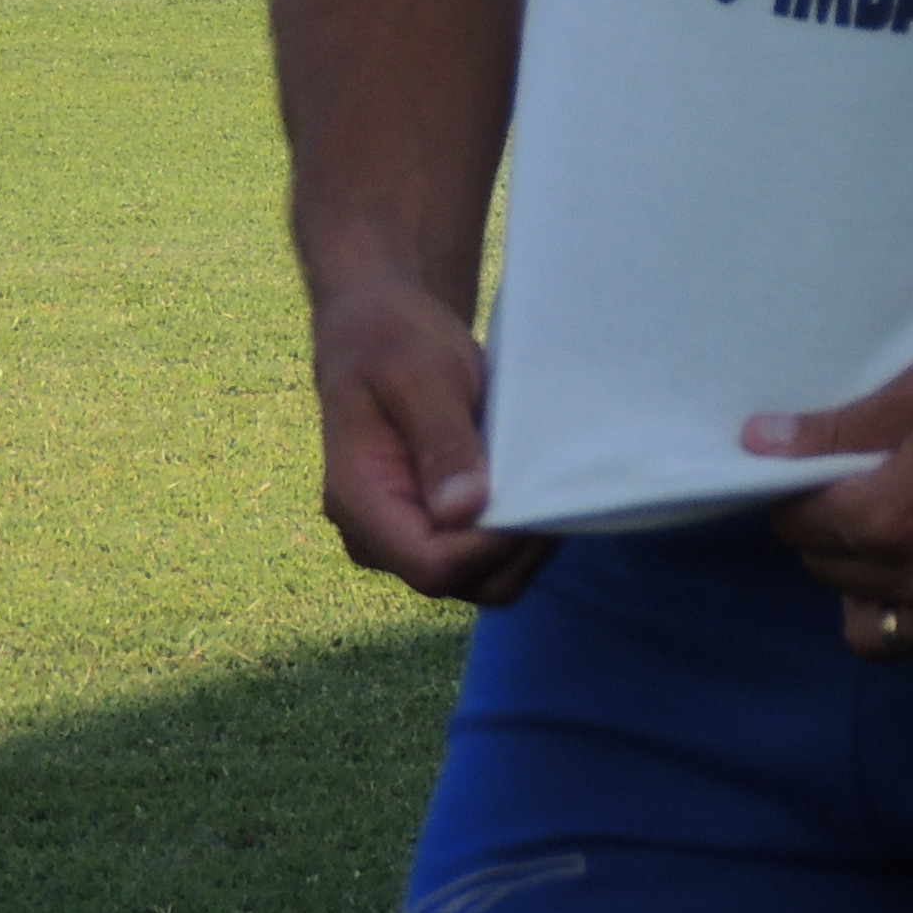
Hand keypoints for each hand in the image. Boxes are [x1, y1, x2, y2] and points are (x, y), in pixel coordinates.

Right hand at [309, 268, 548, 608]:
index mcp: (358, 499)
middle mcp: (374, 535)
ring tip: (545, 487)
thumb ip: (441, 440)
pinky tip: (532, 490)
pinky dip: (514, 536)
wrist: (381, 329)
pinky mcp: (431, 529)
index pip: (431, 565)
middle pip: (458, 583)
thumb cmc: (395, 341)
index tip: (532, 497)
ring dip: (520, 546)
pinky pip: (481, 559)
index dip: (490, 546)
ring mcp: (402, 538)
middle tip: (554, 491)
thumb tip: (463, 511)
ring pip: (477, 580)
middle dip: (514, 548)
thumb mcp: (422, 373)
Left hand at [751, 335, 912, 669]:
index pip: (799, 527)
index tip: (824, 471)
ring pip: (877, 635)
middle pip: (830, 576)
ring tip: (898, 545)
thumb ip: (840, 428)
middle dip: (832, 536)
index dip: (801, 494)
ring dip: (868, 593)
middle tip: (865, 493)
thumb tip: (759, 442)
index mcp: (893, 520)